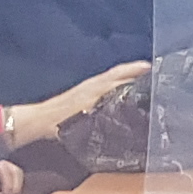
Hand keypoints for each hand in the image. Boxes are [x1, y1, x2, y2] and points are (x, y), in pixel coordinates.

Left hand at [8, 60, 148, 144]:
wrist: (37, 120)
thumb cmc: (56, 124)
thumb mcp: (79, 125)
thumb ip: (97, 121)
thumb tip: (119, 122)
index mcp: (92, 91)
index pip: (116, 77)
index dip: (133, 71)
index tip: (150, 68)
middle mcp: (91, 86)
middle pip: (117, 73)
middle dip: (135, 70)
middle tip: (155, 71)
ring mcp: (87, 87)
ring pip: (112, 76)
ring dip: (128, 74)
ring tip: (145, 76)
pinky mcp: (84, 92)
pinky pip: (106, 82)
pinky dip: (118, 79)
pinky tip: (123, 87)